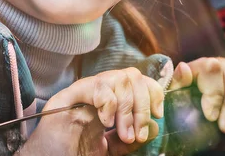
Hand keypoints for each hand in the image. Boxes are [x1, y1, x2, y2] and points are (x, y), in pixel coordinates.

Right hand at [16, 68, 164, 155]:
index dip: (154, 90)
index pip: (136, 81)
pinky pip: (95, 85)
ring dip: (128, 108)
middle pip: (131, 75)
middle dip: (142, 103)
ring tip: (122, 133)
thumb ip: (128, 141)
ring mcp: (81, 94)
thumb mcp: (108, 151)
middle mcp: (96, 94)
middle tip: (136, 133)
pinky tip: (104, 121)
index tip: (158, 114)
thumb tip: (154, 126)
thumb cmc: (72, 155)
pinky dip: (108, 103)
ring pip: (117, 78)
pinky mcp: (66, 97)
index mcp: (107, 104)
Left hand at [168, 56, 224, 133]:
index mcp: (201, 64)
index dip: (213, 94)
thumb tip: (182, 67)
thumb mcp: (181, 90)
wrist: (213, 90)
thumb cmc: (194, 93)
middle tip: (224, 126)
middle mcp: (221, 61)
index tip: (210, 117)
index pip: (210, 70)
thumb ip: (178, 81)